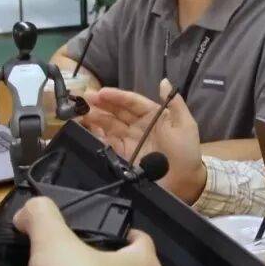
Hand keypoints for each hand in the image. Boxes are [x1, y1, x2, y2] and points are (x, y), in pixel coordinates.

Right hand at [81, 79, 206, 202]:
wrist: (184, 184)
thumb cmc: (186, 152)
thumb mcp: (185, 125)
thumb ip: (175, 103)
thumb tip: (163, 81)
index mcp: (153, 115)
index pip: (131, 102)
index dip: (116, 96)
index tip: (101, 92)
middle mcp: (138, 125)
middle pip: (116, 111)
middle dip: (99, 104)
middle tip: (82, 99)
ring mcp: (129, 140)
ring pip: (108, 125)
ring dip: (93, 118)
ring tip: (78, 113)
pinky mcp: (122, 156)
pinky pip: (106, 143)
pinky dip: (95, 136)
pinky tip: (85, 130)